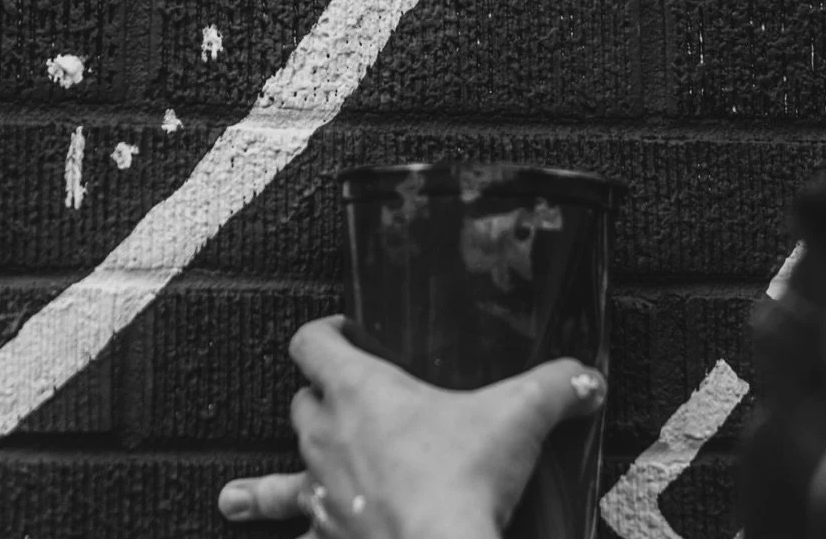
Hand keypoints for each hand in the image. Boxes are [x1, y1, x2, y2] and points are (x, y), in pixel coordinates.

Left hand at [217, 317, 606, 538]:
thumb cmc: (462, 481)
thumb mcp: (519, 416)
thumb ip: (557, 387)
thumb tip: (590, 379)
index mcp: (360, 391)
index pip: (312, 341)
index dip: (323, 330)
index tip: (343, 329)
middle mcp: (328, 438)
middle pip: (301, 403)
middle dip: (317, 399)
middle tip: (340, 397)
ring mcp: (321, 497)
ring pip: (278, 480)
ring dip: (263, 486)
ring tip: (234, 498)